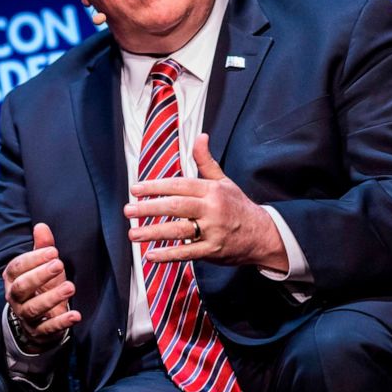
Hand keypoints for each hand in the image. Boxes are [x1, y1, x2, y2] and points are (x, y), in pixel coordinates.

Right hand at [3, 223, 81, 351]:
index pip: (17, 267)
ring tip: (70, 287)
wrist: (36, 320)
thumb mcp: (41, 266)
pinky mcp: (39, 332)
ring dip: (52, 297)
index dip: (34, 258)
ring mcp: (25, 316)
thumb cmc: (40, 286)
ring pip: (34, 308)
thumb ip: (42, 247)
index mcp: (12, 279)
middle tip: (59, 264)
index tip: (54, 251)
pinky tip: (76, 315)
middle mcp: (15, 298)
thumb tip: (41, 226)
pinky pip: (48, 328)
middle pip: (22, 287)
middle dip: (40, 276)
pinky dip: (62, 322)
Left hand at [124, 133, 287, 270]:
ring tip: (133, 235)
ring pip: (179, 230)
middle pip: (176, 206)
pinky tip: (151, 255)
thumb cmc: (238, 206)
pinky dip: (169, 254)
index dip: (156, 187)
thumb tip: (201, 136)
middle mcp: (212, 208)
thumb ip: (206, 161)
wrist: (263, 234)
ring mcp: (213, 230)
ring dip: (154, 232)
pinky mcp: (213, 250)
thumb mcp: (224, 181)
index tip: (135, 189)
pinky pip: (188, 253)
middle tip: (128, 211)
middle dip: (149, 208)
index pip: (179, 185)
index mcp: (212, 190)